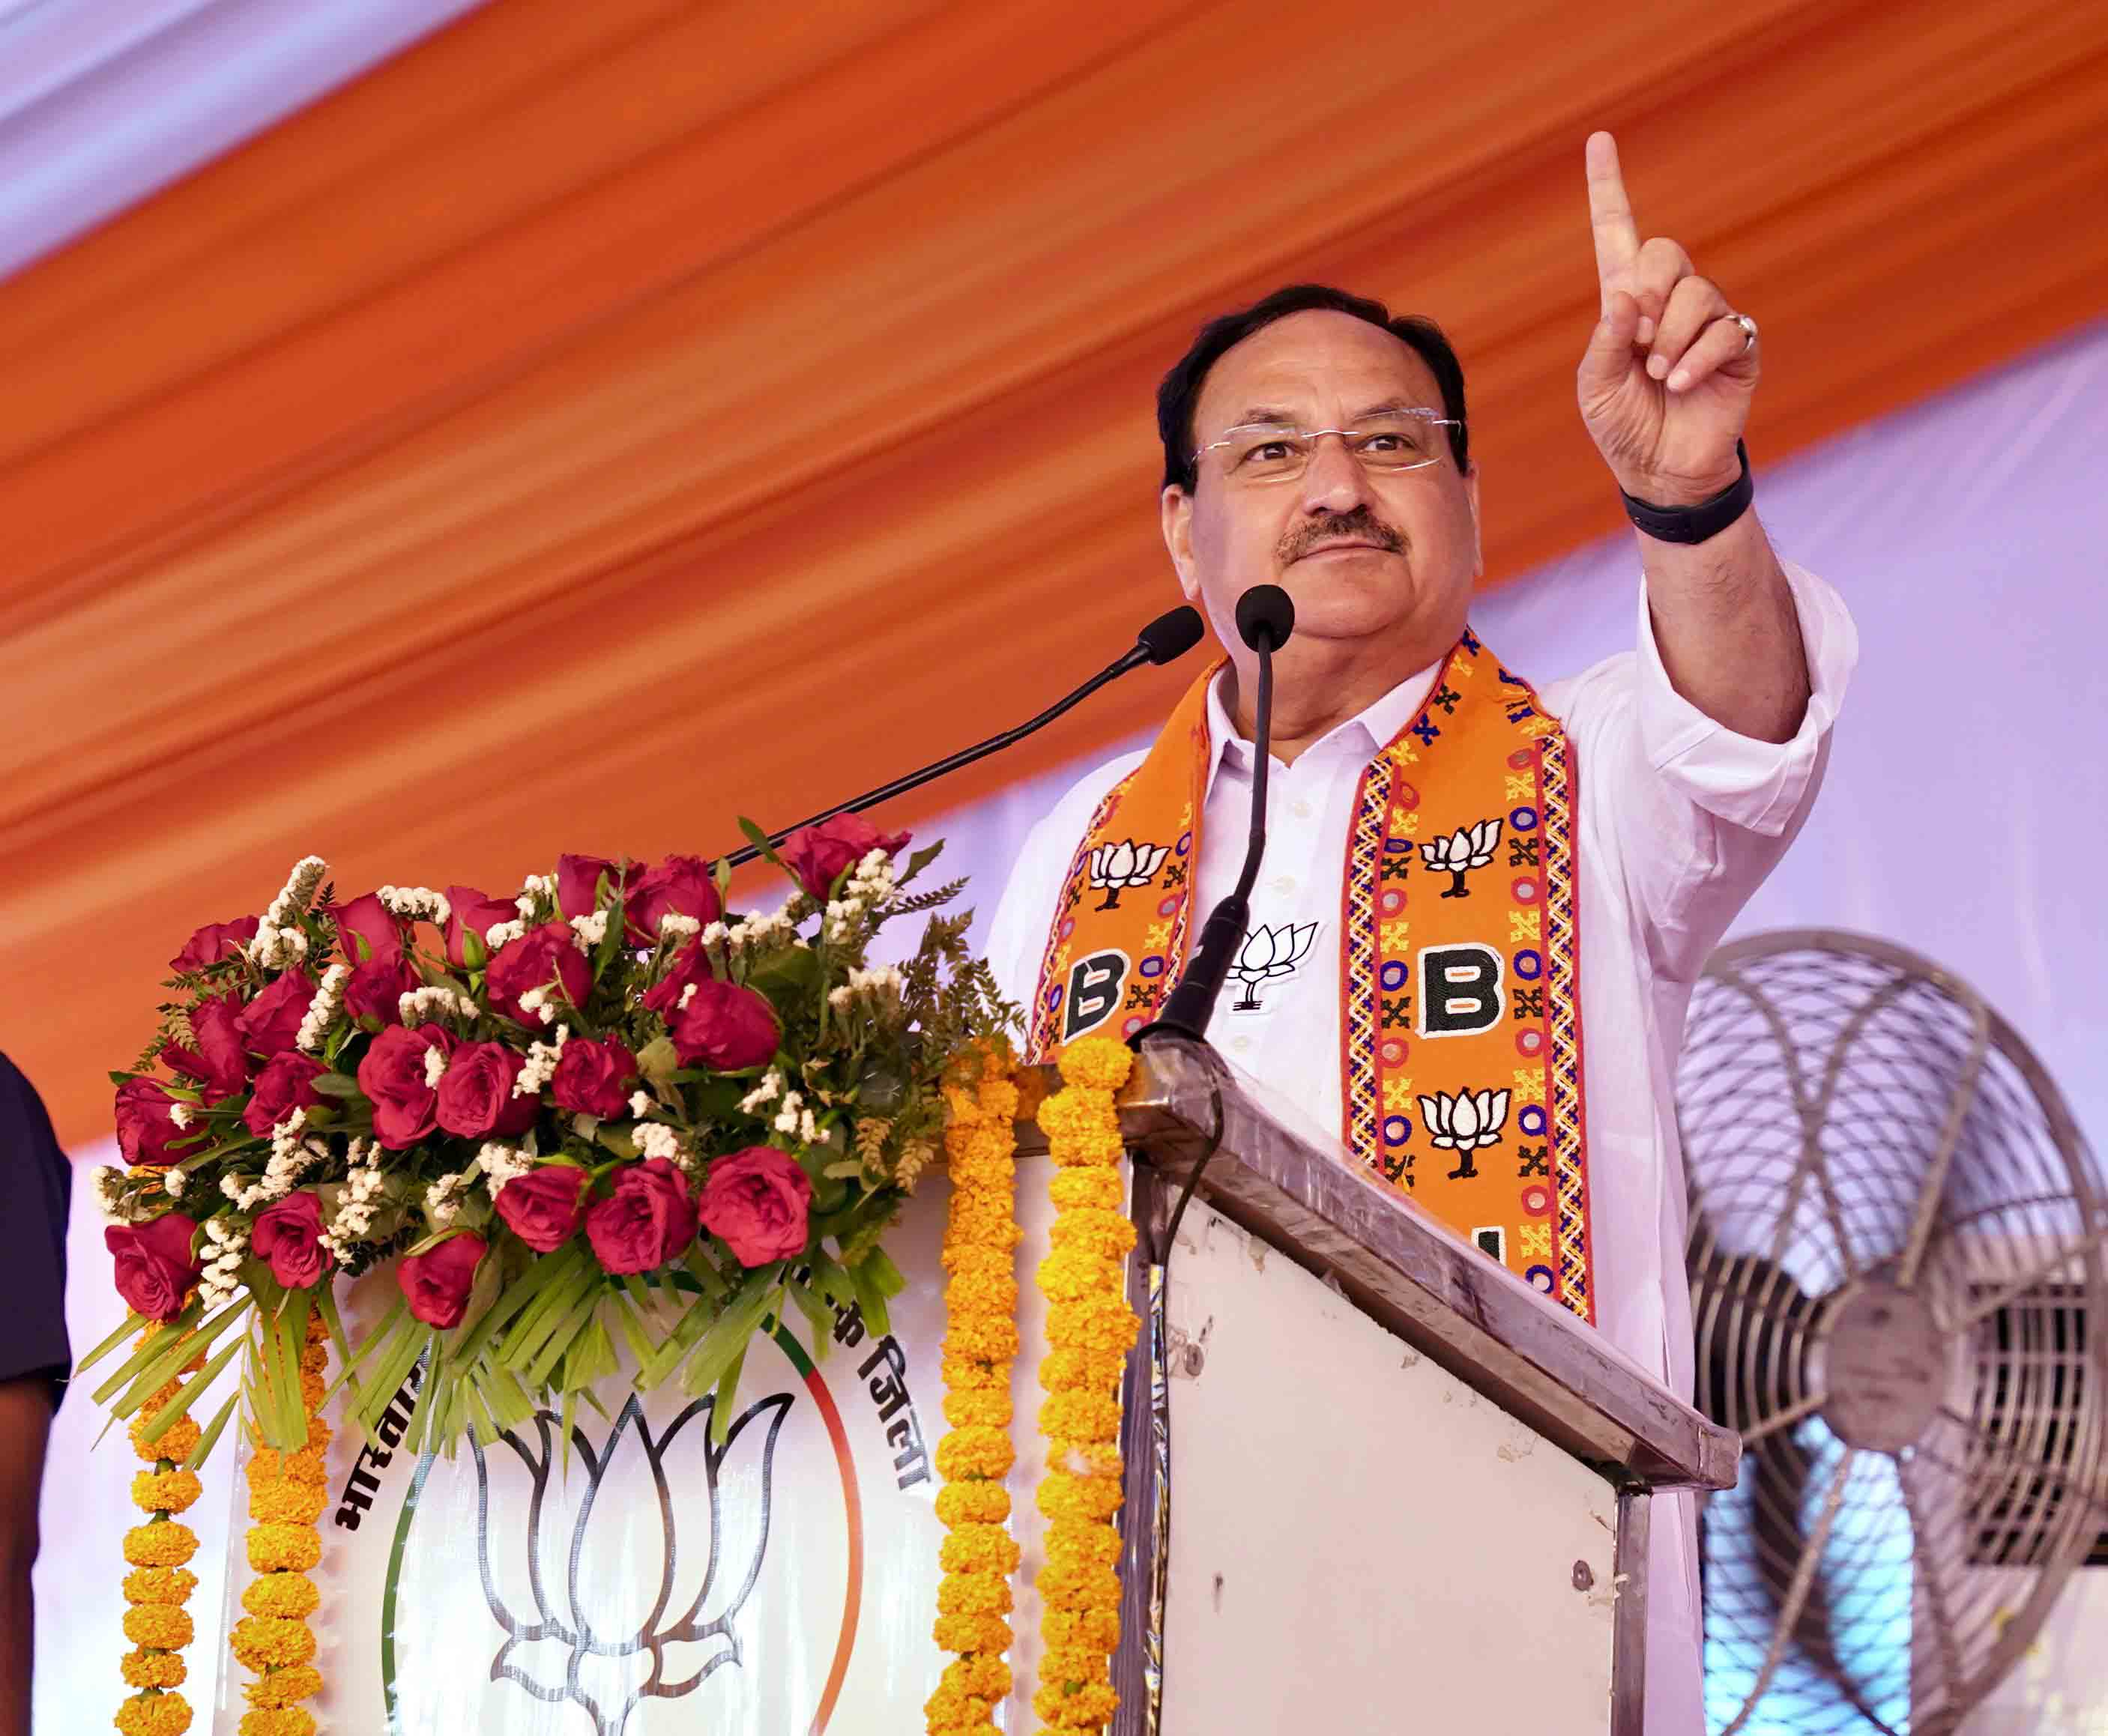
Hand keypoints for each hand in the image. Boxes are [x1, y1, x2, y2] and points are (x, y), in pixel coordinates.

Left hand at [1576, 131, 1756, 505]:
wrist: (1660, 471)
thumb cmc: (1622, 426)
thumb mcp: (1595, 386)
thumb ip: (1605, 339)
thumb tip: (1626, 295)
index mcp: (1625, 302)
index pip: (1616, 233)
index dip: (1608, 189)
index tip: (1600, 139)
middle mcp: (1668, 301)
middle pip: (1664, 253)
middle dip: (1647, 296)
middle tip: (1638, 344)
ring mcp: (1707, 321)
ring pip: (1694, 294)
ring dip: (1669, 339)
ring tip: (1660, 377)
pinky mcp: (1737, 347)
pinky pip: (1723, 330)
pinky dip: (1695, 360)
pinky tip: (1681, 386)